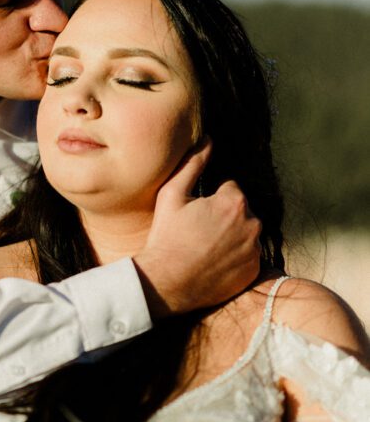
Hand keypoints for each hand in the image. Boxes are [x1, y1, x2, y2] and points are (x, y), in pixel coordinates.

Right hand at [133, 139, 260, 318]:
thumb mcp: (172, 194)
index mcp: (234, 201)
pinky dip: (236, 256)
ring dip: (232, 235)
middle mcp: (252, 223)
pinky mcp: (254, 271)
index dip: (210, 200)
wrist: (167, 282)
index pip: (229, 189)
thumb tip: (208, 139)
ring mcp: (255, 249)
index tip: (194, 214)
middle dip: (224, 216)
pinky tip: (214, 262)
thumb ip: (193, 163)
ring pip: (245, 232)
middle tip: (198, 231)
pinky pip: (248, 255)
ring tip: (205, 247)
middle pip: (240, 210)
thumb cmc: (166, 236)